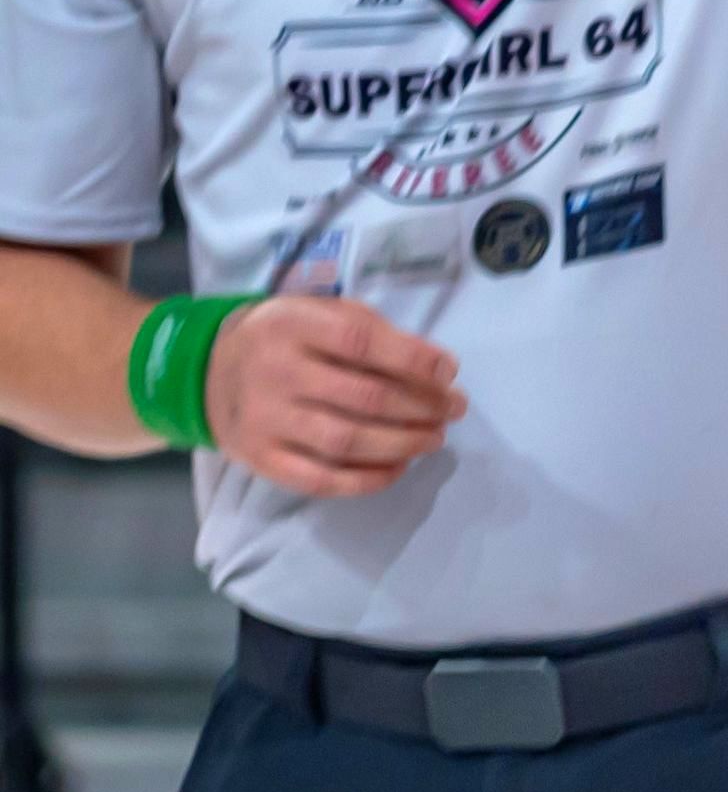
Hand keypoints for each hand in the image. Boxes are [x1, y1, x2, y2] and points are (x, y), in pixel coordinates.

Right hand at [204, 296, 465, 499]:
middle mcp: (277, 373)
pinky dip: (366, 479)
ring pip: (346, 441)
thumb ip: (369, 330)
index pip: (361, 341)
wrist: (209, 372)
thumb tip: (433, 366)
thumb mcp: (318, 311)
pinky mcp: (262, 461)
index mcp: (294, 325)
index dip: (412, 358)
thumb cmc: (284, 336)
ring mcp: (266, 421)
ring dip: (402, 444)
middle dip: (421, 406)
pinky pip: (321, 479)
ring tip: (435, 438)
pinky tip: (398, 468)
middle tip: (454, 409)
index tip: (450, 371)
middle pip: (362, 396)